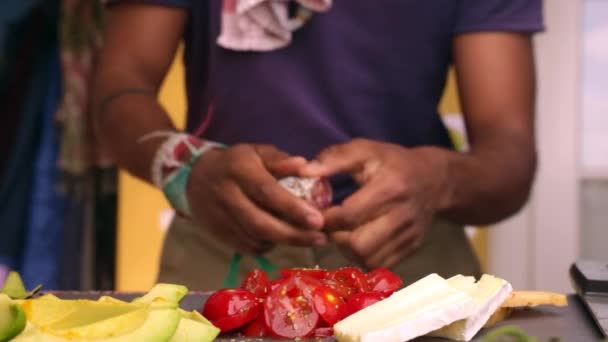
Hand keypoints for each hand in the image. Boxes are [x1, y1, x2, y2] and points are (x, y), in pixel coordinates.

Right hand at [187, 144, 327, 254]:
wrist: (195, 177)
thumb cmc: (236, 163)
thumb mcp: (256, 152)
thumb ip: (280, 160)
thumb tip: (306, 166)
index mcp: (239, 171)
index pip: (267, 192)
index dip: (293, 208)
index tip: (318, 220)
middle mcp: (227, 195)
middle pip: (261, 223)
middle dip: (293, 235)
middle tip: (320, 238)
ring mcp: (219, 218)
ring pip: (254, 239)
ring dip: (283, 242)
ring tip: (306, 238)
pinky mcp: (218, 234)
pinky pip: (246, 247)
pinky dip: (267, 246)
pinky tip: (280, 239)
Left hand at [299, 139, 449, 268]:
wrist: (435, 178)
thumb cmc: (393, 162)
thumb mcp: (366, 150)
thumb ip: (334, 159)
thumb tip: (303, 172)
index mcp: (390, 187)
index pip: (349, 215)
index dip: (325, 219)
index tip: (312, 214)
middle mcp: (402, 215)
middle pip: (359, 244)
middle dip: (336, 238)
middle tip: (328, 227)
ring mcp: (409, 235)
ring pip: (368, 259)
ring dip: (348, 250)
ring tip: (342, 234)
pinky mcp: (412, 248)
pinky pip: (381, 265)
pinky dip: (363, 257)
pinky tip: (357, 241)